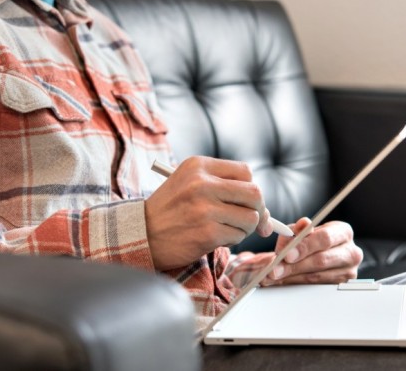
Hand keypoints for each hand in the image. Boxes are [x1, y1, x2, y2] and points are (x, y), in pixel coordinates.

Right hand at [144, 156, 272, 270]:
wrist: (140, 235)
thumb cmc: (170, 211)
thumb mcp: (190, 185)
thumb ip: (225, 189)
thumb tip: (266, 212)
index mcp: (199, 166)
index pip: (246, 171)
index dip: (252, 189)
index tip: (250, 203)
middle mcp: (202, 183)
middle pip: (255, 193)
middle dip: (258, 210)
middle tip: (252, 221)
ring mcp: (205, 208)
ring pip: (251, 218)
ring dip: (244, 228)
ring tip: (224, 229)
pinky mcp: (207, 232)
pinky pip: (238, 236)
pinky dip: (232, 240)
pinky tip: (213, 238)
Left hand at [260, 217, 362, 285]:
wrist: (318, 253)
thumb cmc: (311, 239)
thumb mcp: (303, 230)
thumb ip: (299, 228)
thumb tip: (302, 224)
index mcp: (343, 232)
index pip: (325, 238)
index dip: (305, 246)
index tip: (287, 254)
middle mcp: (351, 252)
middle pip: (322, 260)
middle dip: (295, 265)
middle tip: (275, 269)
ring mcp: (347, 272)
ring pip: (317, 277)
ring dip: (292, 277)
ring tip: (274, 276)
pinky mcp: (339, 286)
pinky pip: (315, 287)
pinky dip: (296, 284)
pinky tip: (282, 281)